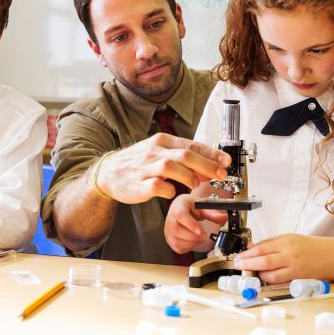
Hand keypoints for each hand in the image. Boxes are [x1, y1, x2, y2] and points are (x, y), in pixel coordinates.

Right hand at [94, 133, 229, 203]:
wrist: (108, 172)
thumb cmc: (136, 163)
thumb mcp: (158, 152)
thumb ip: (180, 157)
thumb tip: (207, 166)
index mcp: (162, 141)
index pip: (191, 145)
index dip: (211, 153)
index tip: (226, 161)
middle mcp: (154, 151)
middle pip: (185, 155)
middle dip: (207, 165)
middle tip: (220, 175)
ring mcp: (145, 167)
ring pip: (171, 167)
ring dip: (188, 176)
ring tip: (196, 185)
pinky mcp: (138, 184)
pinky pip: (156, 186)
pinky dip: (167, 190)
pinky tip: (171, 193)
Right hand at [164, 194, 227, 253]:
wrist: (182, 208)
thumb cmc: (191, 206)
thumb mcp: (202, 205)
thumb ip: (213, 213)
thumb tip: (224, 217)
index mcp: (178, 206)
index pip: (180, 215)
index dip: (190, 224)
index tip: (200, 231)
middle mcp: (170, 218)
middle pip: (177, 230)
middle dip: (193, 236)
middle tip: (204, 235)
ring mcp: (168, 230)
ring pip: (177, 241)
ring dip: (192, 243)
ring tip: (199, 237)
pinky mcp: (170, 239)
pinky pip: (178, 248)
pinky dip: (188, 247)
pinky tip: (193, 241)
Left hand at [232, 234, 333, 283]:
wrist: (332, 256)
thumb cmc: (311, 247)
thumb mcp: (290, 238)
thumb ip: (270, 243)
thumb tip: (251, 248)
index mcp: (286, 241)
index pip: (262, 247)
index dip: (247, 253)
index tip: (239, 256)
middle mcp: (290, 253)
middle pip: (263, 260)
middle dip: (247, 263)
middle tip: (238, 265)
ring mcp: (294, 267)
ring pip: (270, 273)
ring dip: (257, 273)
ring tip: (249, 272)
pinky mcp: (298, 278)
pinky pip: (280, 280)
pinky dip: (269, 280)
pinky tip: (263, 277)